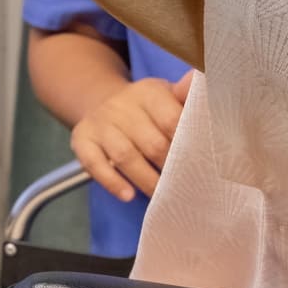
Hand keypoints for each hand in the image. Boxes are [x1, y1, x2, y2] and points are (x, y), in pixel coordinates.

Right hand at [70, 73, 192, 203]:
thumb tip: (205, 89)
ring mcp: (100, 123)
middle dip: (172, 169)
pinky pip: (94, 163)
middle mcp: (121, 104)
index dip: (188, 145)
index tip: (202, 166)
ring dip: (147, 181)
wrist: (101, 102)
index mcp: (149, 92)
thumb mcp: (169, 98)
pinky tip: (128, 195)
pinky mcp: (82, 140)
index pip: (172, 120)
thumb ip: (190, 101)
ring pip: (125, 156)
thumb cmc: (148, 109)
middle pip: (152, 143)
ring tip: (164, 198)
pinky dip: (112, 181)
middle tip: (188, 188)